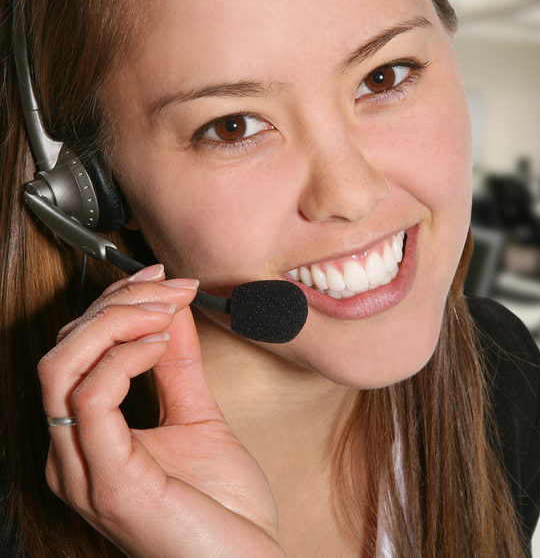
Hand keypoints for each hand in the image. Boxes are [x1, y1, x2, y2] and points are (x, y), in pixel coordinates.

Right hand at [39, 265, 286, 557]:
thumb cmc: (224, 512)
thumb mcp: (199, 419)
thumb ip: (179, 369)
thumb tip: (173, 314)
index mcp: (90, 442)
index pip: (74, 355)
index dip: (114, 306)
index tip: (163, 281)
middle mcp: (74, 456)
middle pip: (62, 353)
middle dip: (114, 304)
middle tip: (168, 286)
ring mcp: (84, 471)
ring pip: (62, 368)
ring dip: (115, 322)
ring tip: (165, 309)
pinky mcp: (108, 483)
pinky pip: (91, 400)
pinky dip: (123, 358)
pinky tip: (162, 344)